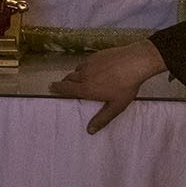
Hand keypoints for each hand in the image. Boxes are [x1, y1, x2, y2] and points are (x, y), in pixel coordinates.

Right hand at [49, 40, 164, 134]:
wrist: (135, 62)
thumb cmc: (126, 86)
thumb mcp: (116, 106)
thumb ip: (102, 118)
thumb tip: (90, 131)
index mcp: (86, 89)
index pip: (65, 88)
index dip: (57, 88)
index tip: (51, 87)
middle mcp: (84, 75)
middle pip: (69, 78)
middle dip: (65, 82)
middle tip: (64, 85)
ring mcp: (90, 63)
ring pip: (77, 69)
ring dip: (75, 74)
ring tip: (80, 78)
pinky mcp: (97, 55)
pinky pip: (86, 62)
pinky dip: (86, 66)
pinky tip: (94, 69)